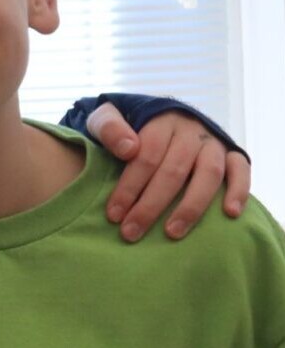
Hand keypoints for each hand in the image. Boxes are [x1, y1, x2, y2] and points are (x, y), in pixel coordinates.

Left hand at [87, 103, 250, 240]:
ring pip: (209, 174)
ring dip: (191, 206)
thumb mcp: (105, 118)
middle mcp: (191, 131)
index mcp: (160, 122)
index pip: (146, 156)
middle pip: (173, 170)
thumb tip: (128, 149)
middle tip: (131, 232)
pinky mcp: (232, 153)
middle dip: (151, 205)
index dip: (129, 187)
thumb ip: (108, 128)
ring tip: (172, 233)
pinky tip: (230, 214)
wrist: (158, 115)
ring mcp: (214, 143)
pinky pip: (241, 170)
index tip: (113, 215)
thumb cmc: (126, 127)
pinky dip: (240, 190)